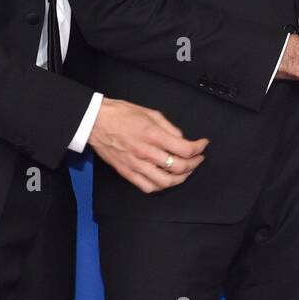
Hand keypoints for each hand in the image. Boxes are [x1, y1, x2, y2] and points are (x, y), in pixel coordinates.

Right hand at [87, 98, 208, 193]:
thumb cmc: (122, 114)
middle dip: (194, 164)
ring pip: (165, 182)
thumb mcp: (151, 113)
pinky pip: (147, 187)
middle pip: (179, 168)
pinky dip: (160, 186)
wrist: (95, 121)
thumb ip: (169, 128)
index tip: (203, 144)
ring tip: (186, 171)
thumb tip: (181, 140)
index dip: (199, 148)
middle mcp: (146, 152)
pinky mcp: (127, 172)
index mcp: (154, 135)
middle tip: (198, 158)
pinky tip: (166, 179)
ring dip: (180, 178)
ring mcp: (136, 165)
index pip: (185, 149)